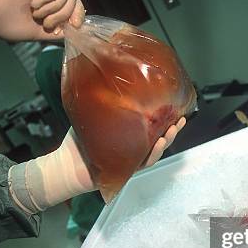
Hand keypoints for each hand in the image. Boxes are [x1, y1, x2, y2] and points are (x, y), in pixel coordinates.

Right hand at [0, 0, 84, 39]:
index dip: (79, 11)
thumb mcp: (36, 31)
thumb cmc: (3, 22)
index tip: (75, 25)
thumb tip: (75, 31)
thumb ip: (56, 31)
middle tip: (45, 23)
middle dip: (64, 14)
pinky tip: (33, 2)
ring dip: (55, 7)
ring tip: (36, 12)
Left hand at [67, 116, 187, 190]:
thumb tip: (108, 78)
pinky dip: (152, 154)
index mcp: (128, 134)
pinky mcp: (125, 169)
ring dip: (166, 140)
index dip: (165, 117)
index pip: (151, 125)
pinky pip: (143, 162)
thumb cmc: (77, 142)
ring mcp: (130, 159)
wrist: (66, 165)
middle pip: (158, 138)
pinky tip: (159, 143)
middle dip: (172, 128)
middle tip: (181, 118)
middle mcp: (133, 147)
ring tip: (173, 128)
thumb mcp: (93, 117)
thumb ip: (104, 104)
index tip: (175, 106)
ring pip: (154, 150)